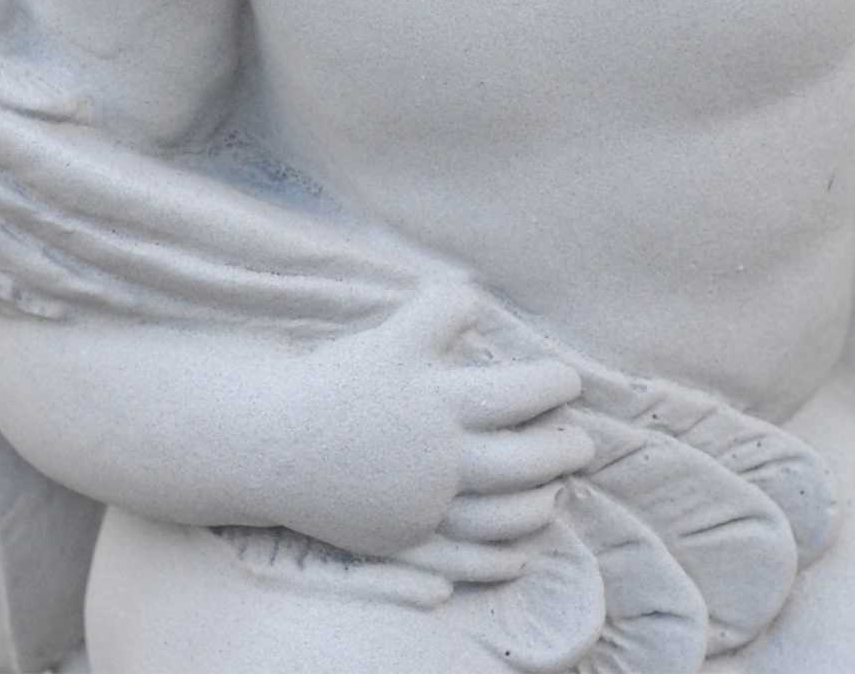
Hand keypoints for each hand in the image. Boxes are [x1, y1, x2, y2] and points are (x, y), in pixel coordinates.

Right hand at [288, 282, 592, 567]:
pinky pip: (463, 558)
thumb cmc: (335, 381)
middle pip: (523, 460)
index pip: (522, 393)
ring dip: (539, 502)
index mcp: (442, 403)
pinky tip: (519, 553)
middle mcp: (441, 460)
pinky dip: (498, 559)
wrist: (273, 444)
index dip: (554, 385)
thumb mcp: (392, 333)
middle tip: (581, 441)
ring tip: (555, 490)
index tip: (569, 382)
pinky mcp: (403, 540)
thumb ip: (440, 312)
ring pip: (502, 513)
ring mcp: (423, 507)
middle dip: (562, 450)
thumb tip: (479, 296)